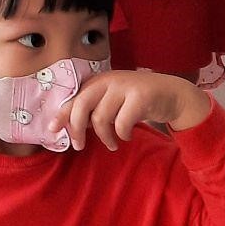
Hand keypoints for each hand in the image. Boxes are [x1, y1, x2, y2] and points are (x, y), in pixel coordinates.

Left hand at [65, 69, 211, 149]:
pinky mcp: (140, 96)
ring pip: (101, 118)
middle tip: (79, 145)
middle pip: (81, 106)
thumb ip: (93, 110)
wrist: (172, 94)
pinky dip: (122, 134)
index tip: (52, 129)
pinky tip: (127, 136)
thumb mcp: (112, 101)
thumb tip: (68, 126)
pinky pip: (122, 123)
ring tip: (112, 143)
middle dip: (76, 129)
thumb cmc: (137, 101)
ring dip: (105, 137)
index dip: (61, 114)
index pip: (74, 98)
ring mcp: (124, 86)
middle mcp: (109, 80)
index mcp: (98, 81)